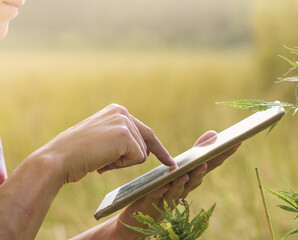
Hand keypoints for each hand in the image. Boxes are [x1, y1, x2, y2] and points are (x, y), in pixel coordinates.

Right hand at [39, 104, 174, 183]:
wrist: (58, 159)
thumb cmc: (76, 155)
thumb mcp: (102, 141)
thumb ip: (122, 142)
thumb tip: (145, 153)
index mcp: (116, 111)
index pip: (144, 131)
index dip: (157, 148)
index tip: (170, 161)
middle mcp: (122, 112)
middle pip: (146, 141)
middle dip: (137, 157)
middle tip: (120, 162)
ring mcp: (124, 122)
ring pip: (141, 153)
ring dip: (123, 162)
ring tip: (100, 158)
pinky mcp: (125, 135)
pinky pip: (138, 158)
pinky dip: (122, 165)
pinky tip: (104, 160)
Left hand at [110, 131, 239, 238]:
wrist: (141, 215)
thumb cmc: (165, 189)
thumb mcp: (181, 169)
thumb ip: (196, 153)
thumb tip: (212, 134)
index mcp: (192, 178)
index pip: (210, 165)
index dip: (223, 154)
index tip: (236, 142)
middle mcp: (184, 189)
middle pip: (197, 178)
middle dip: (204, 169)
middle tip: (209, 160)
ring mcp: (169, 197)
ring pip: (179, 190)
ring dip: (184, 182)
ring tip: (188, 173)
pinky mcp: (153, 203)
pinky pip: (158, 195)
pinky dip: (162, 189)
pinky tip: (165, 183)